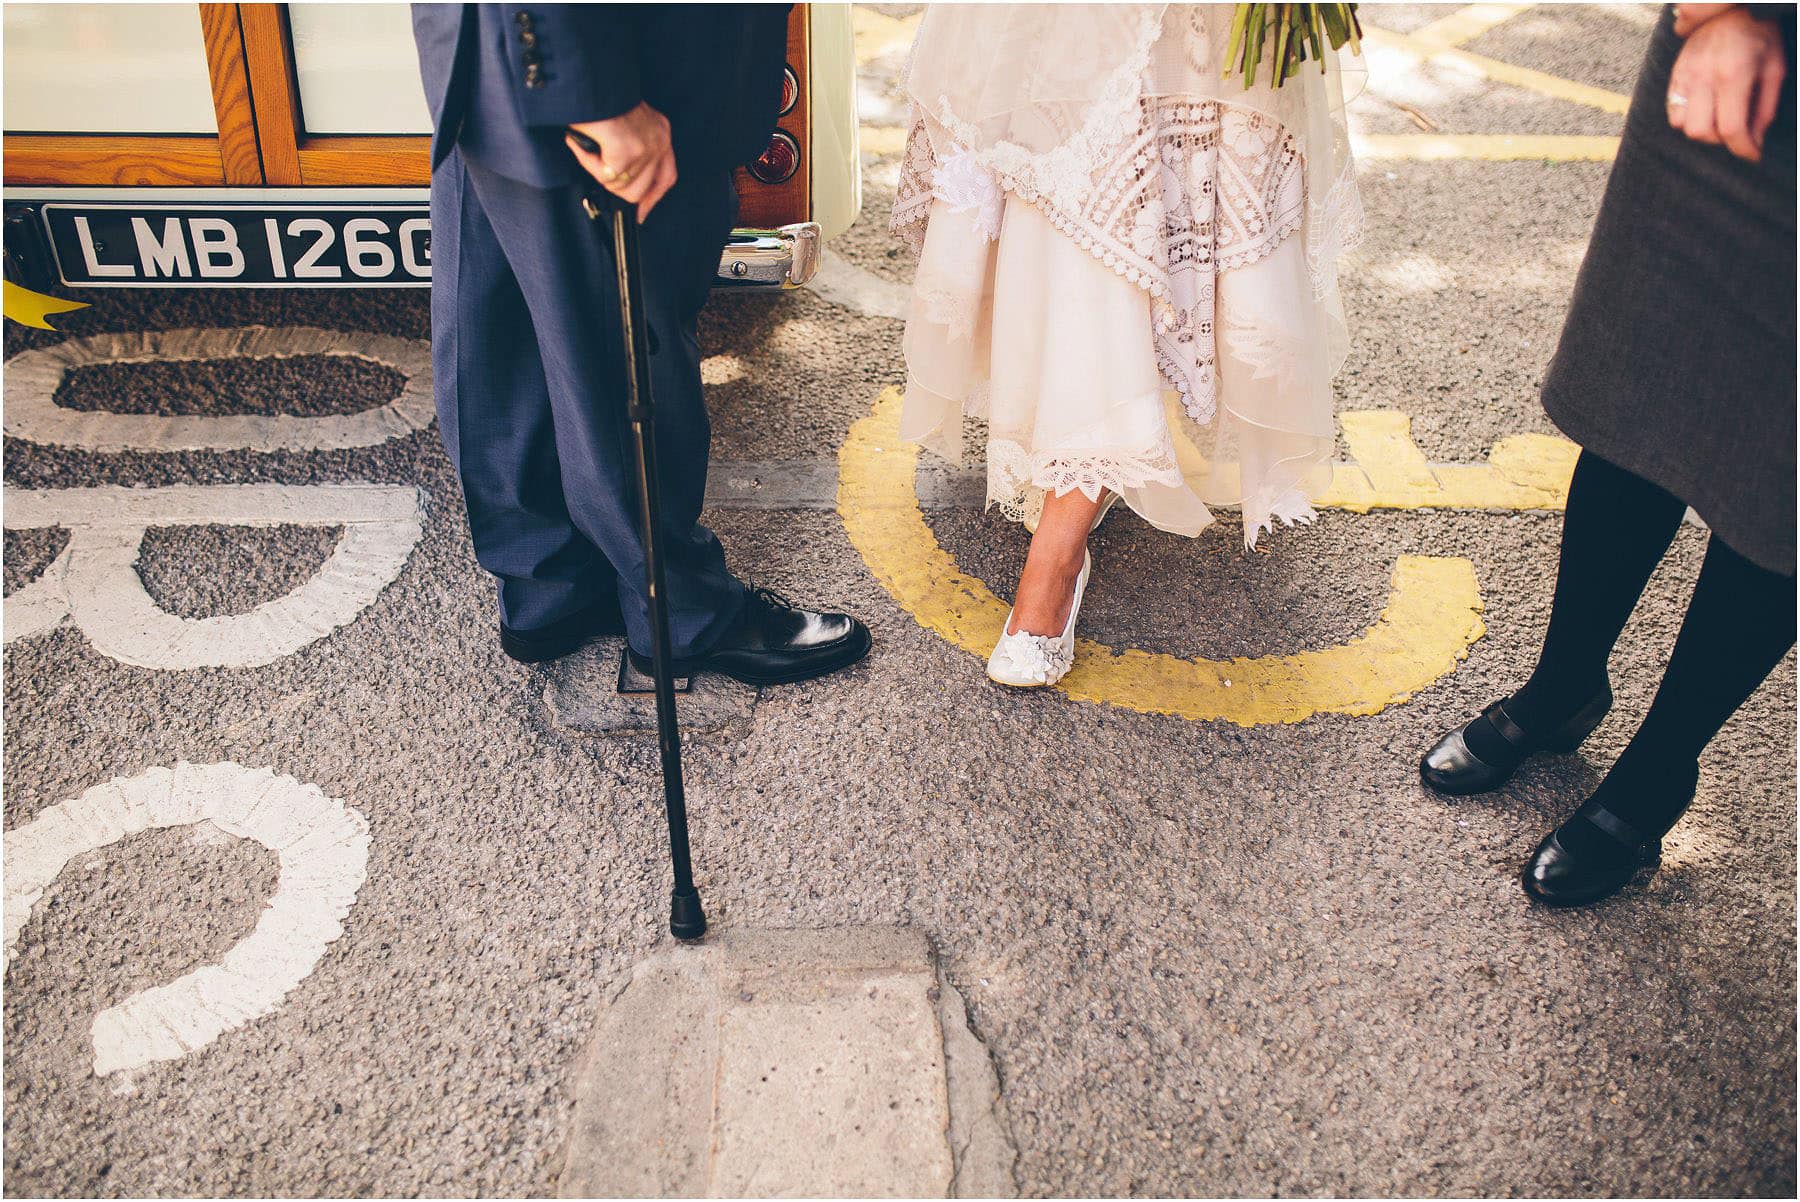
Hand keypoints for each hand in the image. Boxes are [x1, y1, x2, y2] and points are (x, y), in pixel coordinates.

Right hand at [565, 102, 677, 220]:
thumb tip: (619, 180)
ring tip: (588, 147)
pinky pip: (604, 176)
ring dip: (598, 171)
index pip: (667, 176)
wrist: (588, 79)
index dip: (652, 198)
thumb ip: (630, 150)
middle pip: (641, 190)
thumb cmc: (598, 97)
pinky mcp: (627, 152)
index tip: (640, 213)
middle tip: (596, 164)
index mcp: (661, 131)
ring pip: (621, 187)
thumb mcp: (625, 123)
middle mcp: (659, 139)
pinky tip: (582, 143)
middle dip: (614, 185)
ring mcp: (646, 147)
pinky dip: (587, 162)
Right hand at [1666, 6, 1786, 161]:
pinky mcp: (1675, 76)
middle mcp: (1704, 77)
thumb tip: (1755, 140)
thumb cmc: (1760, 36)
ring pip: (1684, 126)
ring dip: (1703, 130)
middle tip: (1737, 132)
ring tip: (1719, 119)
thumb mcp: (1775, 70)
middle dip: (1722, 141)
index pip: (1731, 128)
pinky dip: (1688, 119)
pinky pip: (1673, 112)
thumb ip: (1765, 108)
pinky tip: (1704, 109)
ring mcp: (1685, 76)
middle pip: (1702, 132)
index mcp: (1734, 74)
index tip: (1753, 155)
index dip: (1743, 149)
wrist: (1733, 9)